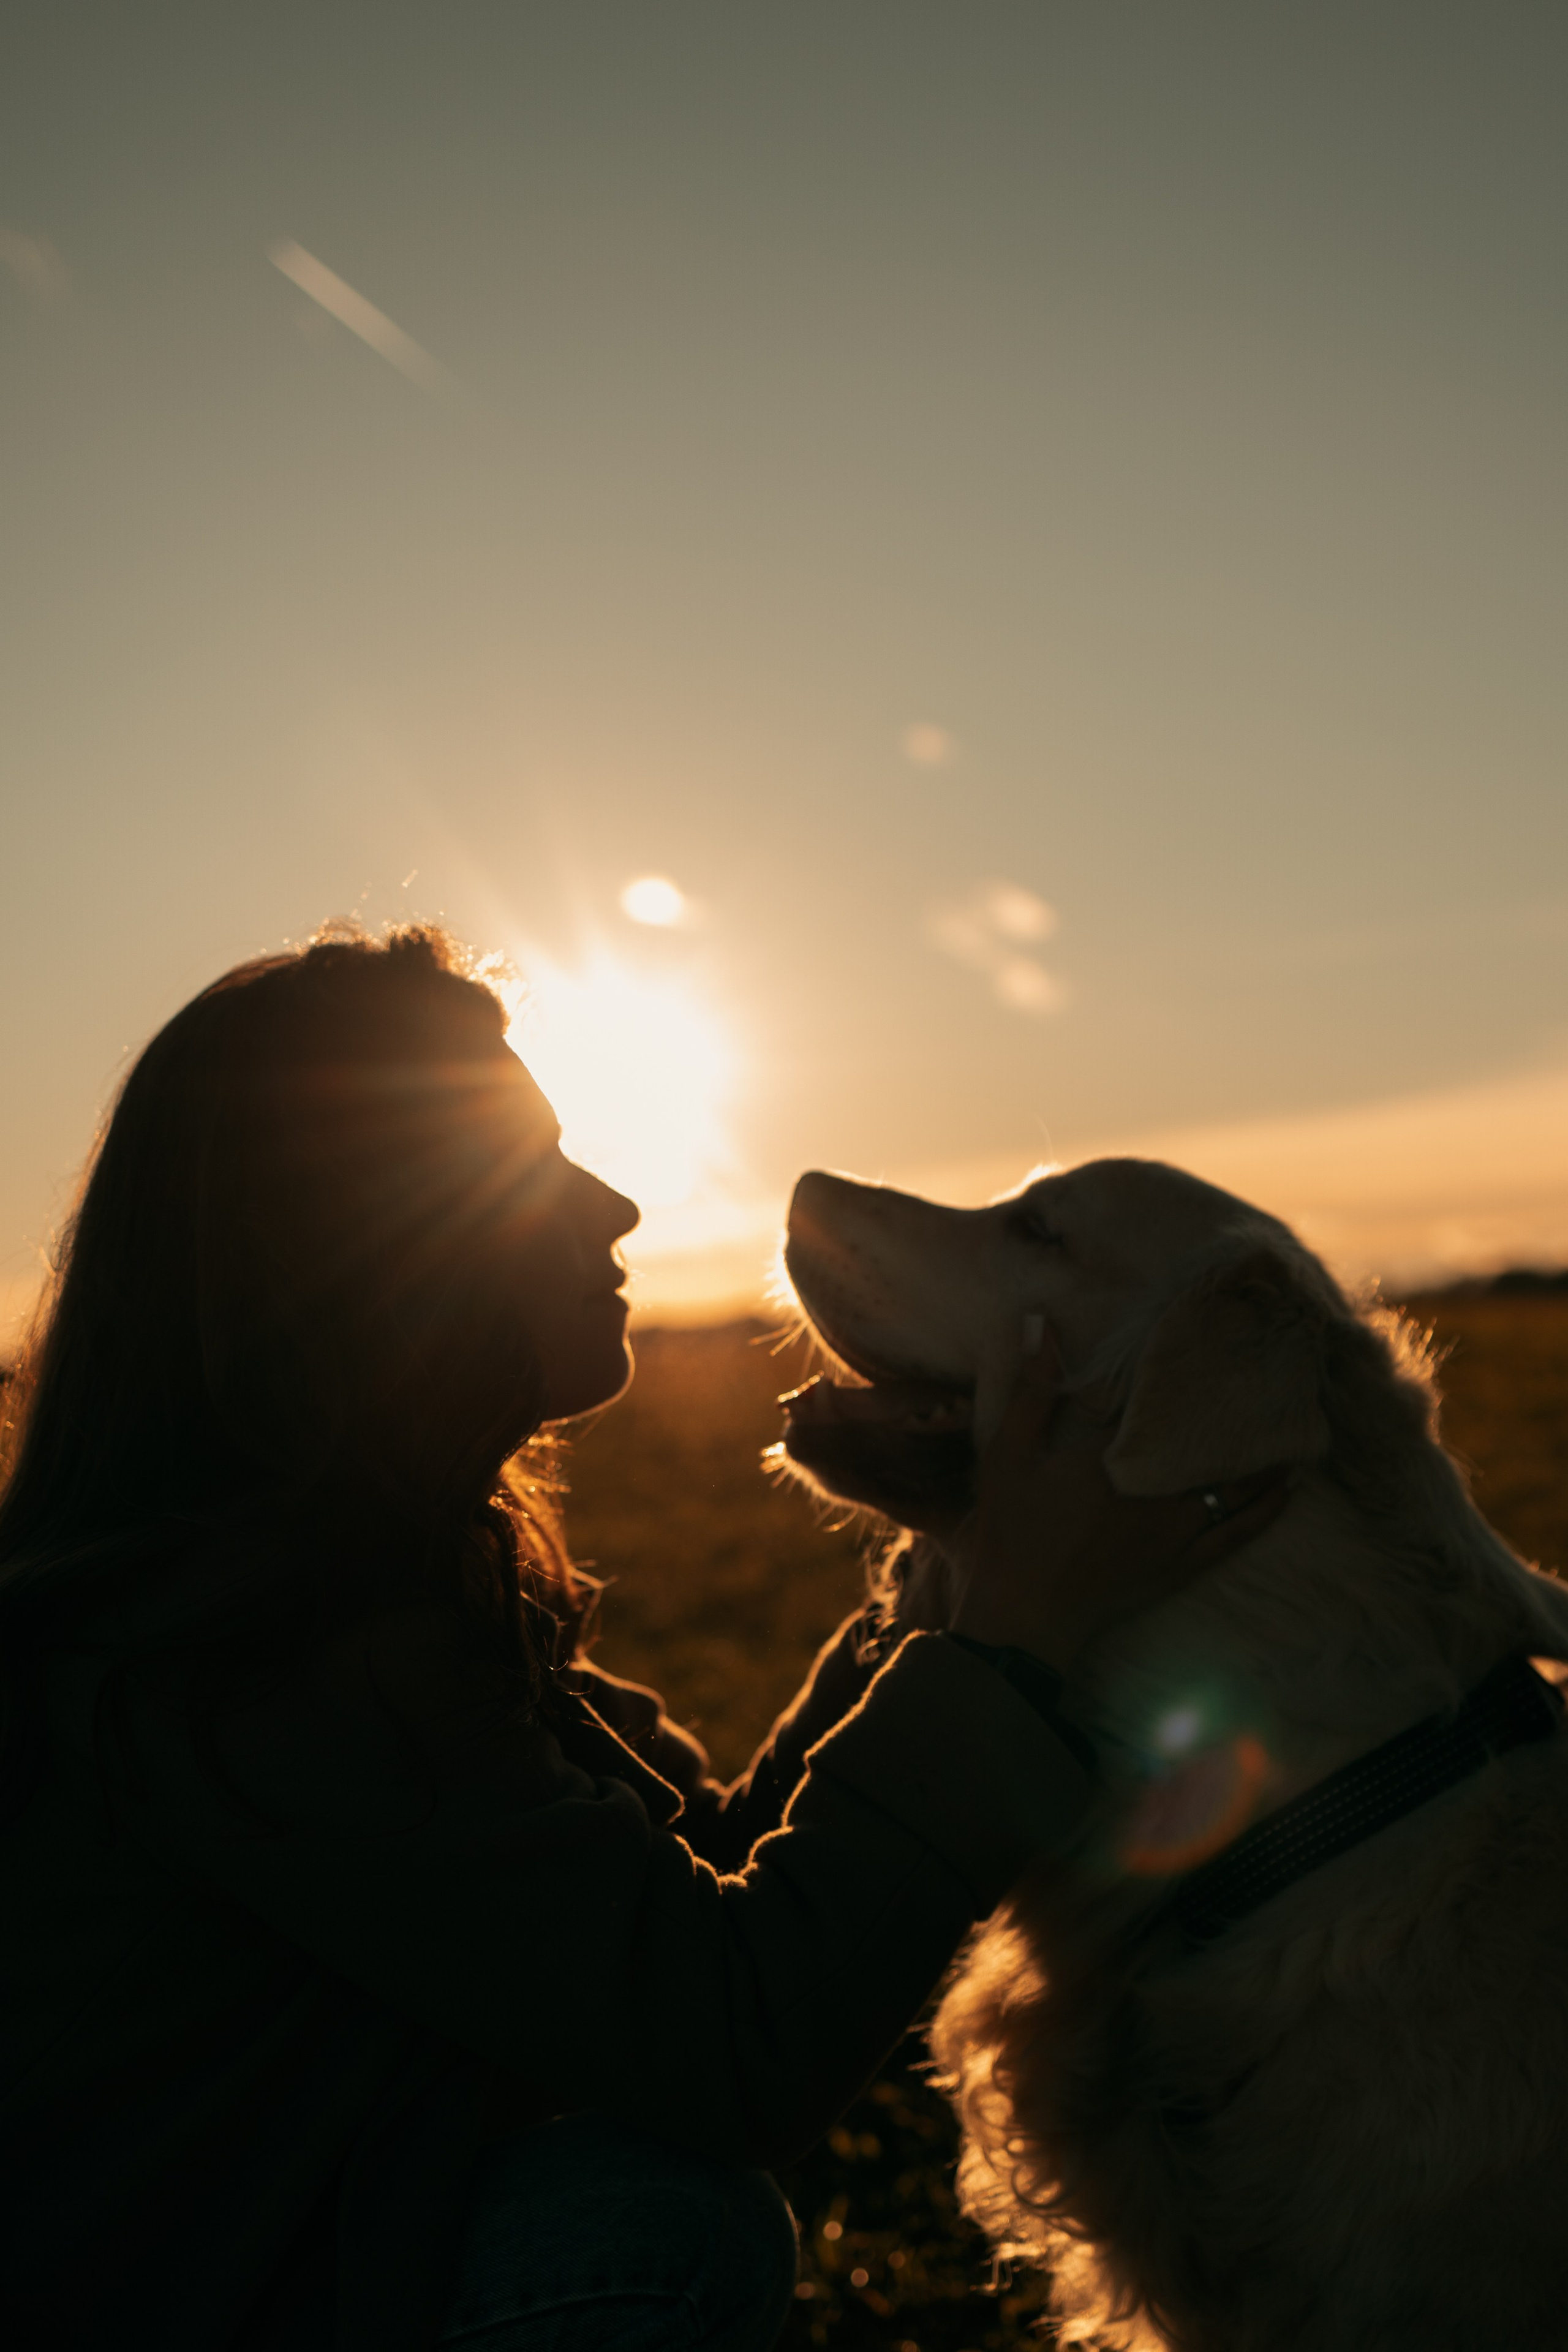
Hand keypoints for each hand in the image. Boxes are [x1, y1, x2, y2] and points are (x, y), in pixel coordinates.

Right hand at [951, 1317, 1287, 1670]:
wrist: (1025, 1614)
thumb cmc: (1011, 1530)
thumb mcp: (1008, 1453)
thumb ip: (1033, 1388)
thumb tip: (1040, 1322)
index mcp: (1115, 1454)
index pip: (1162, 1401)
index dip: (1188, 1369)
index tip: (1213, 1339)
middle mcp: (1157, 1489)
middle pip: (1211, 1438)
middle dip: (1241, 1408)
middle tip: (1271, 1375)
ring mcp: (1176, 1530)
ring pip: (1235, 1482)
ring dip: (1262, 1453)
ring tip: (1287, 1420)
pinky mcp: (1183, 1565)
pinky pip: (1237, 1532)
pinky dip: (1266, 1508)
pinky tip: (1287, 1487)